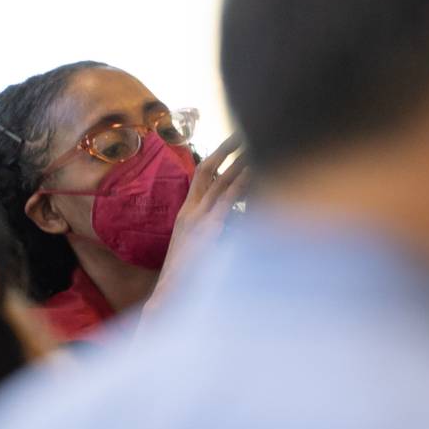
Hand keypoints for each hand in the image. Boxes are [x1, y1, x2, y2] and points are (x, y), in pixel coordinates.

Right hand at [155, 138, 250, 299]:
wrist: (170, 298)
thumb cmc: (189, 279)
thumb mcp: (201, 248)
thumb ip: (215, 229)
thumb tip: (235, 219)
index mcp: (188, 214)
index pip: (202, 175)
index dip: (217, 155)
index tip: (234, 140)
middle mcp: (191, 212)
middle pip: (209, 169)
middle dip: (227, 149)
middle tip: (245, 130)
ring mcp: (198, 220)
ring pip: (220, 181)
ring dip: (239, 162)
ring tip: (255, 143)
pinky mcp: (208, 231)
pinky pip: (227, 202)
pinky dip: (242, 185)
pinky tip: (257, 173)